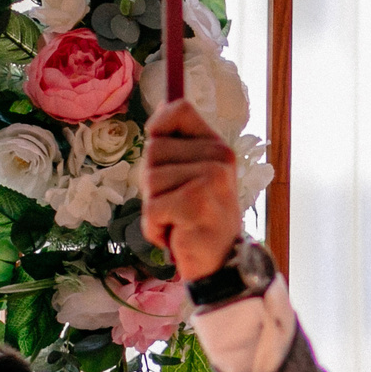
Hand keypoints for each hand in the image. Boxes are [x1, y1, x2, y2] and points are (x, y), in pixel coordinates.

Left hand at [139, 95, 239, 278]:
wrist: (221, 263)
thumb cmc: (198, 219)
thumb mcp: (191, 175)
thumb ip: (177, 145)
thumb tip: (161, 108)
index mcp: (217, 147)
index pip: (180, 110)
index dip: (159, 127)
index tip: (164, 157)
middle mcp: (218, 158)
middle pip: (153, 149)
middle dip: (152, 182)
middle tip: (176, 203)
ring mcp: (210, 180)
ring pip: (149, 179)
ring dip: (154, 207)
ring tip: (177, 220)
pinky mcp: (196, 205)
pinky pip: (151, 208)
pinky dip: (154, 228)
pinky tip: (176, 234)